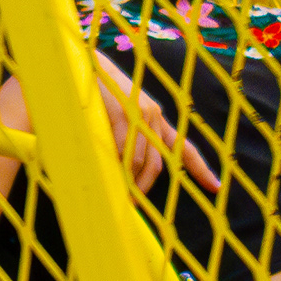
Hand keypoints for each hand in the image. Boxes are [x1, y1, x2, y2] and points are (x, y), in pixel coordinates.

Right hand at [0, 52, 219, 201]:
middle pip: (156, 165)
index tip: (216, 188)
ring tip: (112, 193)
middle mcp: (152, 114)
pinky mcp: (124, 112)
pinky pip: (123, 150)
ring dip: (127, 181)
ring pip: (138, 161)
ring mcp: (140, 112)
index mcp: (152, 119)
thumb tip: (124, 180)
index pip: (182, 147)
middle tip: (130, 207)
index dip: (200, 169)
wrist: (65, 73)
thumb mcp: (108, 126)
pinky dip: (115, 165)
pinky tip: (103, 169)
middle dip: (143, 189)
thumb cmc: (82, 103)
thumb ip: (121, 147)